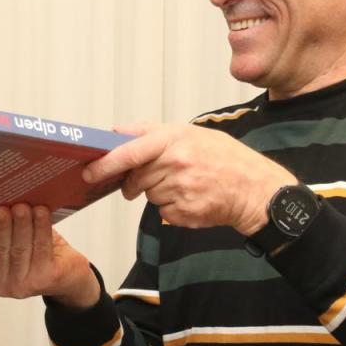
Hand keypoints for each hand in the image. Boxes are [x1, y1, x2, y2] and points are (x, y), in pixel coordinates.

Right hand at [0, 203, 98, 309]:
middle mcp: (4, 283)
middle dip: (1, 226)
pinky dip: (41, 227)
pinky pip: (42, 248)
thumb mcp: (16, 243)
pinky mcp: (47, 279)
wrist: (71, 275)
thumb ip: (5, 229)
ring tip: (22, 206)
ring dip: (22, 225)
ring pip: (21, 249)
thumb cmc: (38, 252)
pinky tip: (41, 212)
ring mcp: (25, 284)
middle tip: (1, 208)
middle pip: (1, 249)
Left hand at [83, 123, 295, 235]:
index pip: (129, 151)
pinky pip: (161, 210)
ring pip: (148, 194)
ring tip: (185, 183)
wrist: (255, 189)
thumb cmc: (225, 159)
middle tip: (154, 177)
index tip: (89, 171)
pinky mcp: (183, 212)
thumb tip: (116, 133)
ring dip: (158, 192)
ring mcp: (180, 189)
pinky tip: (191, 197)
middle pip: (135, 177)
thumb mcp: (192, 133)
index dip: (106, 163)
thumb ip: (152, 132)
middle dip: (136, 181)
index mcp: (175, 139)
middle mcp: (176, 162)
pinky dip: (171, 207)